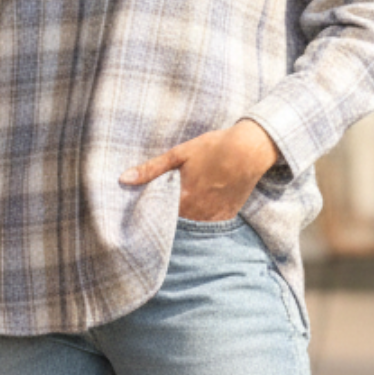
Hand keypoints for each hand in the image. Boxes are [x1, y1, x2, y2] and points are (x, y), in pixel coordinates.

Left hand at [120, 119, 279, 220]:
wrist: (250, 150)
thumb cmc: (213, 148)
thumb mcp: (179, 154)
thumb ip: (151, 169)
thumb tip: (123, 179)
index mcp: (183, 198)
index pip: (158, 216)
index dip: (150, 215)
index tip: (142, 214)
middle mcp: (198, 213)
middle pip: (174, 223)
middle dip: (166, 219)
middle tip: (160, 211)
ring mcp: (214, 217)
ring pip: (191, 226)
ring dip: (184, 221)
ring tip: (179, 211)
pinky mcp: (227, 216)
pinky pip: (209, 225)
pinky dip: (201, 220)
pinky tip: (198, 210)